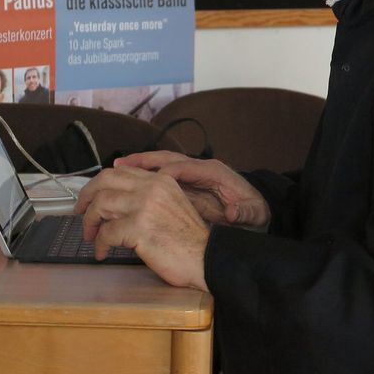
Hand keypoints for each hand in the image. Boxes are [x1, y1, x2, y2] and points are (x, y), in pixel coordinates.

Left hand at [74, 167, 208, 289]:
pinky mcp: (139, 228)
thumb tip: (115, 202)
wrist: (206, 258)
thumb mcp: (171, 205)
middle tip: (80, 211)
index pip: (121, 171)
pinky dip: (99, 244)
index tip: (91, 197)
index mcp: (160, 180)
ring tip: (90, 236)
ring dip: (90, 222)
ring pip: (101, 204)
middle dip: (86, 196)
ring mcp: (145, 206)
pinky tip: (102, 252)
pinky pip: (106, 233)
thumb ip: (147, 197)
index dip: (100, 184)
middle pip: (105, 181)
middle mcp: (152, 188)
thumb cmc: (188, 240)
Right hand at [114, 151, 270, 230]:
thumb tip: (232, 212)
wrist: (258, 211)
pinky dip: (144, 178)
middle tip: (118, 164)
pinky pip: (161, 178)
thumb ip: (244, 212)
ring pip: (161, 166)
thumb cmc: (254, 212)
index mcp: (214, 173)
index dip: (165, 173)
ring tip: (115, 169)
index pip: (185, 168)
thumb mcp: (254, 214)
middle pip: (168, 159)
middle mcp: (200, 169)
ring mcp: (192, 176)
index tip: (145, 182)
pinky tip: (127, 185)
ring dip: (139, 166)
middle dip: (143, 160)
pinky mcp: (187, 186)